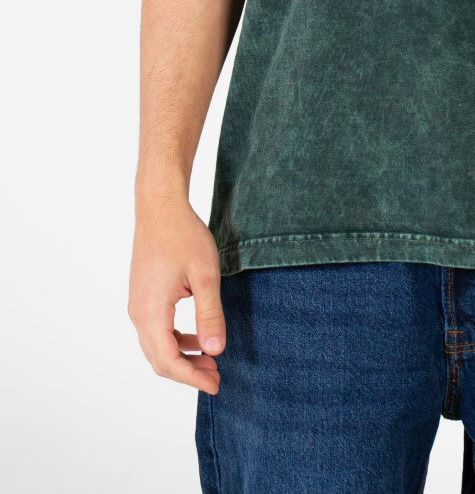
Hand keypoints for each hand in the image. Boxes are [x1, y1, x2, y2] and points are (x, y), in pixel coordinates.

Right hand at [128, 197, 225, 394]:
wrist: (160, 207)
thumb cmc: (183, 235)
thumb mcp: (205, 274)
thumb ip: (210, 314)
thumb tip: (215, 351)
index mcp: (151, 311)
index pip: (168, 361)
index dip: (192, 378)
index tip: (216, 385)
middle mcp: (138, 313)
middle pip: (159, 359)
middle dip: (188, 372)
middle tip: (217, 377)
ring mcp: (138, 305)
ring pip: (156, 346)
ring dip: (182, 357)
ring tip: (210, 360)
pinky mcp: (143, 297)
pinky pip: (156, 330)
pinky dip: (175, 341)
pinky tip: (197, 338)